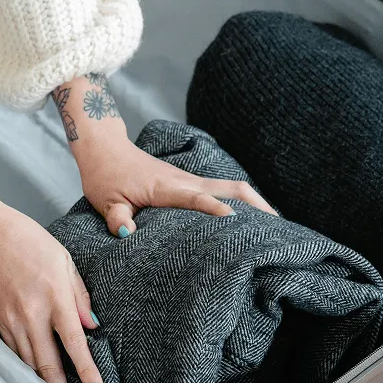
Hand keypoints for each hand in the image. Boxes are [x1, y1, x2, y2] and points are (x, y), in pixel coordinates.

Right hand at [0, 148, 99, 382]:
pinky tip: (34, 376)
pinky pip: (14, 351)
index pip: (74, 344)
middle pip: (47, 364)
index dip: (86, 372)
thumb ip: (80, 296)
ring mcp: (12, 321)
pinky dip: (25, 366)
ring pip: (28, 363)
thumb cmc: (31, 243)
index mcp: (55, 298)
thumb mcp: (65, 262)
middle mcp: (32, 315)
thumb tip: (92, 325)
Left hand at [76, 133, 276, 235]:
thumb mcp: (105, 201)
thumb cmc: (105, 176)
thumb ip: (117, 218)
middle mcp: (184, 180)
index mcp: (165, 187)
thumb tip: (126, 234)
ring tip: (275, 225)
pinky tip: (249, 217)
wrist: (105, 148)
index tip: (235, 221)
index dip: (215, 209)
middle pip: (229, 188)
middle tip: (278, 227)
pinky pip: (220, 189)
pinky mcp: (187, 181)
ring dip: (253, 202)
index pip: (196, 198)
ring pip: (230, 187)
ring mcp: (188, 178)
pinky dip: (239, 200)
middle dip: (254, 205)